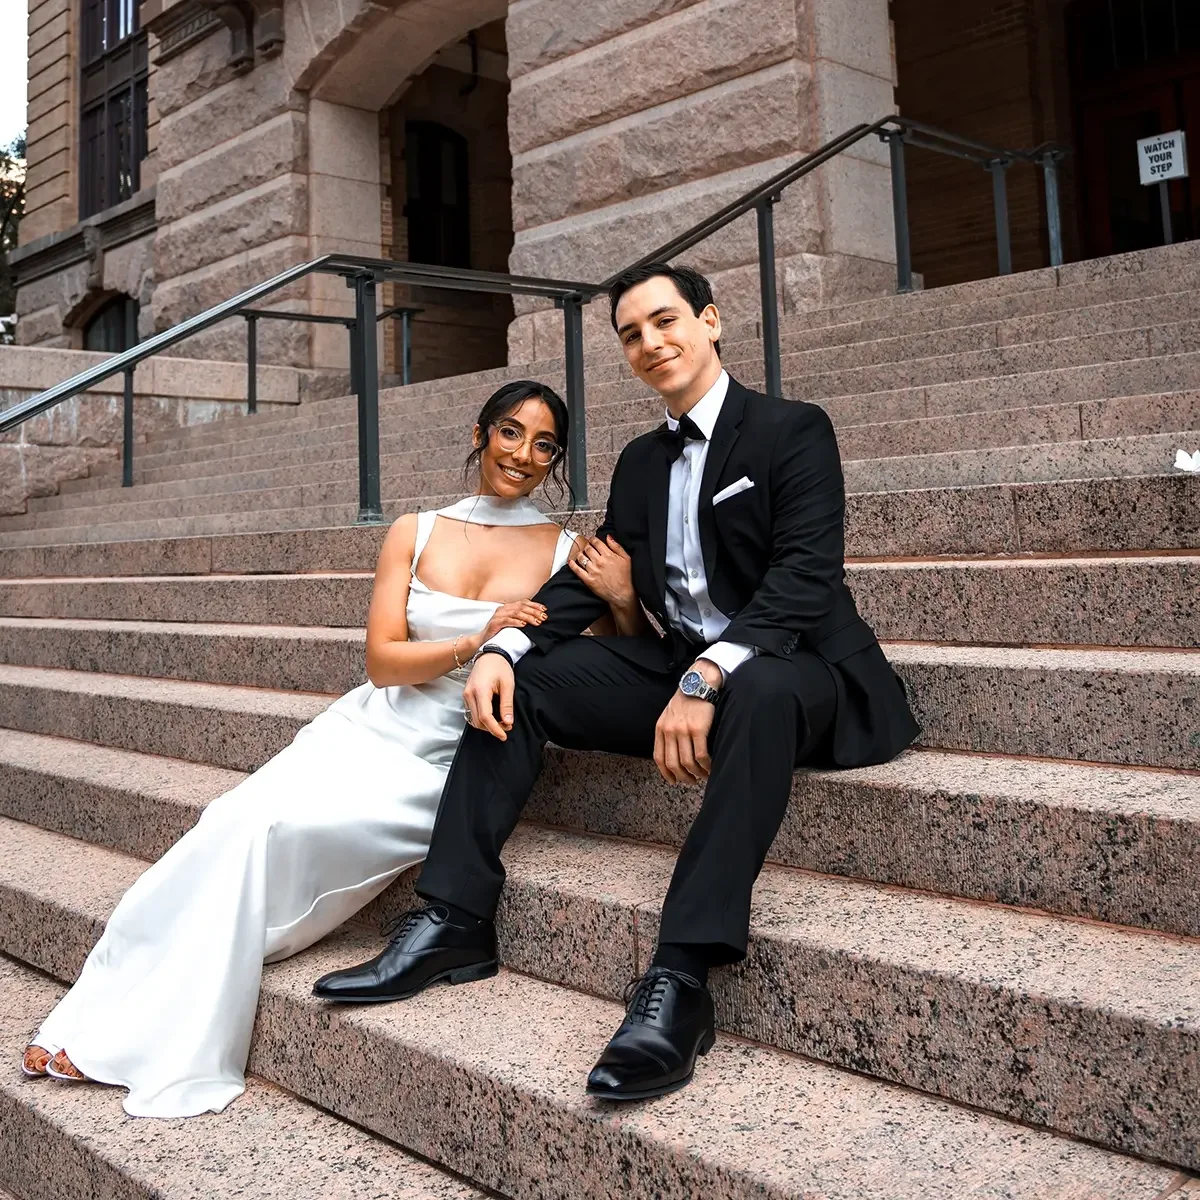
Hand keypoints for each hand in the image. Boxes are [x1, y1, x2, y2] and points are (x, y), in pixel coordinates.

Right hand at [462, 652, 515, 740]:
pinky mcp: (466, 695)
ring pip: (473, 718)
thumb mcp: (508, 685)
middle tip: (506, 727)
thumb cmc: (500, 667)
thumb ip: (507, 705)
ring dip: (486, 725)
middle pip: (478, 721)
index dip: (495, 729)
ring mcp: (466, 695)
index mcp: (480, 690)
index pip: (485, 717)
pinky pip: (472, 712)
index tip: (504, 735)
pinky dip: (482, 718)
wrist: (490, 654)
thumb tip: (508, 722)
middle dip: (492, 728)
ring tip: (501, 722)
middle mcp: (469, 694)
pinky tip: (493, 717)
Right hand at [473, 599, 545, 652]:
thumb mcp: (512, 623)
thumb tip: (537, 618)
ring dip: (528, 617)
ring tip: (536, 622)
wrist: (483, 641)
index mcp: (508, 607)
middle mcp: (503, 609)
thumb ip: (521, 618)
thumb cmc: (499, 633)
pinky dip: (516, 622)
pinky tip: (523, 625)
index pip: (523, 602)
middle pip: (521, 607)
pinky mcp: (494, 623)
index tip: (544, 609)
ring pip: (515, 613)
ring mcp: (498, 615)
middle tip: (543, 617)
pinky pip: (506, 620)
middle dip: (534, 612)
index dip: (534, 605)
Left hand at [569, 535, 635, 610]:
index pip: (596, 542)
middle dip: (586, 546)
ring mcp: (593, 570)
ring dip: (580, 554)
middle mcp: (599, 561)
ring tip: (581, 554)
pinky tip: (571, 562)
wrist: (622, 594)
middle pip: (587, 548)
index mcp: (608, 555)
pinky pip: (577, 570)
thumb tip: (608, 537)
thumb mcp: (626, 559)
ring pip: (581, 557)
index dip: (592, 539)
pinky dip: (572, 565)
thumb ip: (617, 546)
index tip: (591, 540)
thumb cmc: (626, 577)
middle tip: (586, 547)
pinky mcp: (588, 580)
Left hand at [654, 662, 720, 783]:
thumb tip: (672, 754)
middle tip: (691, 781)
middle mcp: (670, 730)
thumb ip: (668, 732)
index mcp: (661, 728)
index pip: (659, 758)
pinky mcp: (699, 729)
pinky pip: (701, 755)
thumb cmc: (687, 700)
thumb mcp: (669, 715)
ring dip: (696, 773)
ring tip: (702, 775)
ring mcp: (684, 730)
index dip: (666, 773)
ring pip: (688, 762)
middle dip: (682, 777)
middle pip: (673, 763)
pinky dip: (706, 766)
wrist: (699, 683)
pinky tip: (710, 767)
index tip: (673, 780)